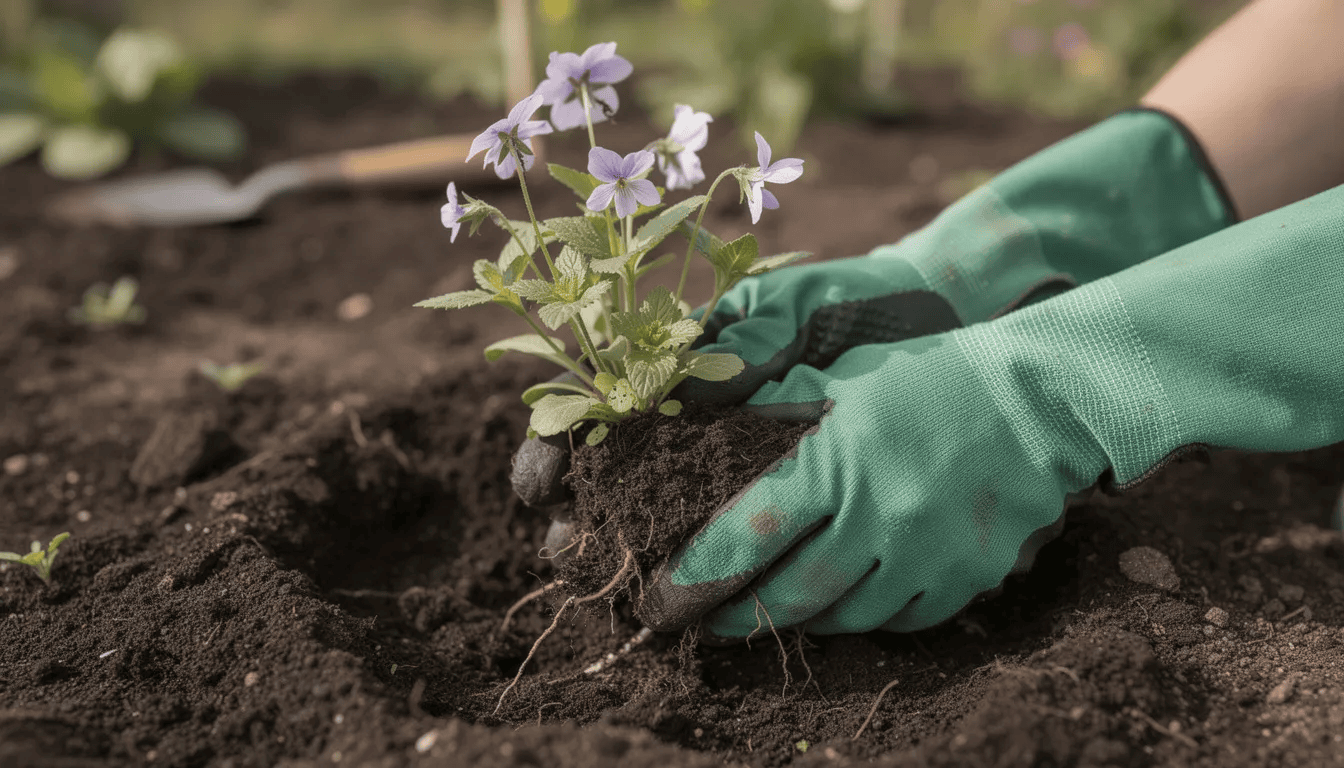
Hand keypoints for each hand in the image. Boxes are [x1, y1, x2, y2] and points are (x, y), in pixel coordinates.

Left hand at [637, 331, 1071, 638]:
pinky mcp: (970, 577)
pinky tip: (851, 598)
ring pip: (846, 616)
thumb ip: (777, 419)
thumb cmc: (927, 379)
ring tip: (777, 609)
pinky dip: (869, 614)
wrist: (1038, 398)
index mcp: (836, 460)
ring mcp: (930, 553)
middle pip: (791, 594)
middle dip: (739, 616)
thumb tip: (712, 446)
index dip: (699, 576)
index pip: (748, 534)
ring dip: (804, 617)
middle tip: (709, 624)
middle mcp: (880, 514)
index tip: (666, 599)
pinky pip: (904, 619)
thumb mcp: (842, 382)